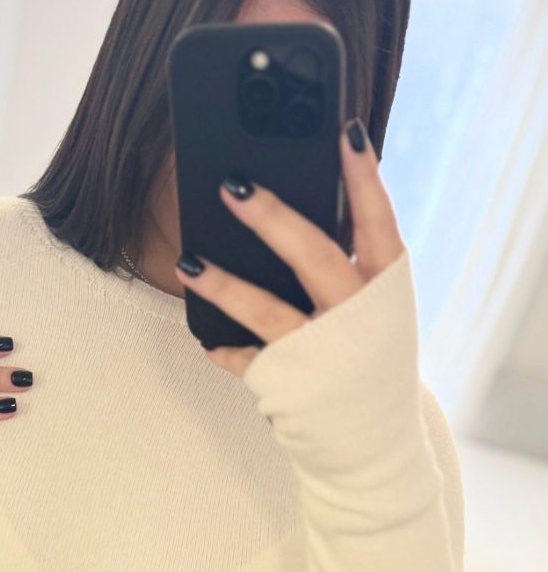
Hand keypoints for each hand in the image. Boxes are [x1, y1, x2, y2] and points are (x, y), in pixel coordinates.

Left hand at [172, 117, 407, 377]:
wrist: (375, 438)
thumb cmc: (368, 354)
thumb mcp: (373, 307)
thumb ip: (348, 264)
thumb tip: (294, 209)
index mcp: (384, 289)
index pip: (378, 222)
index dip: (364, 178)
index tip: (345, 133)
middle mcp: (357, 317)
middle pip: (315, 257)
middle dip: (273, 219)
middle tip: (232, 186)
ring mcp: (321, 353)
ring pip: (268, 312)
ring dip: (225, 286)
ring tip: (186, 263)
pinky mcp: (290, 384)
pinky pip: (249, 362)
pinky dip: (227, 350)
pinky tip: (207, 340)